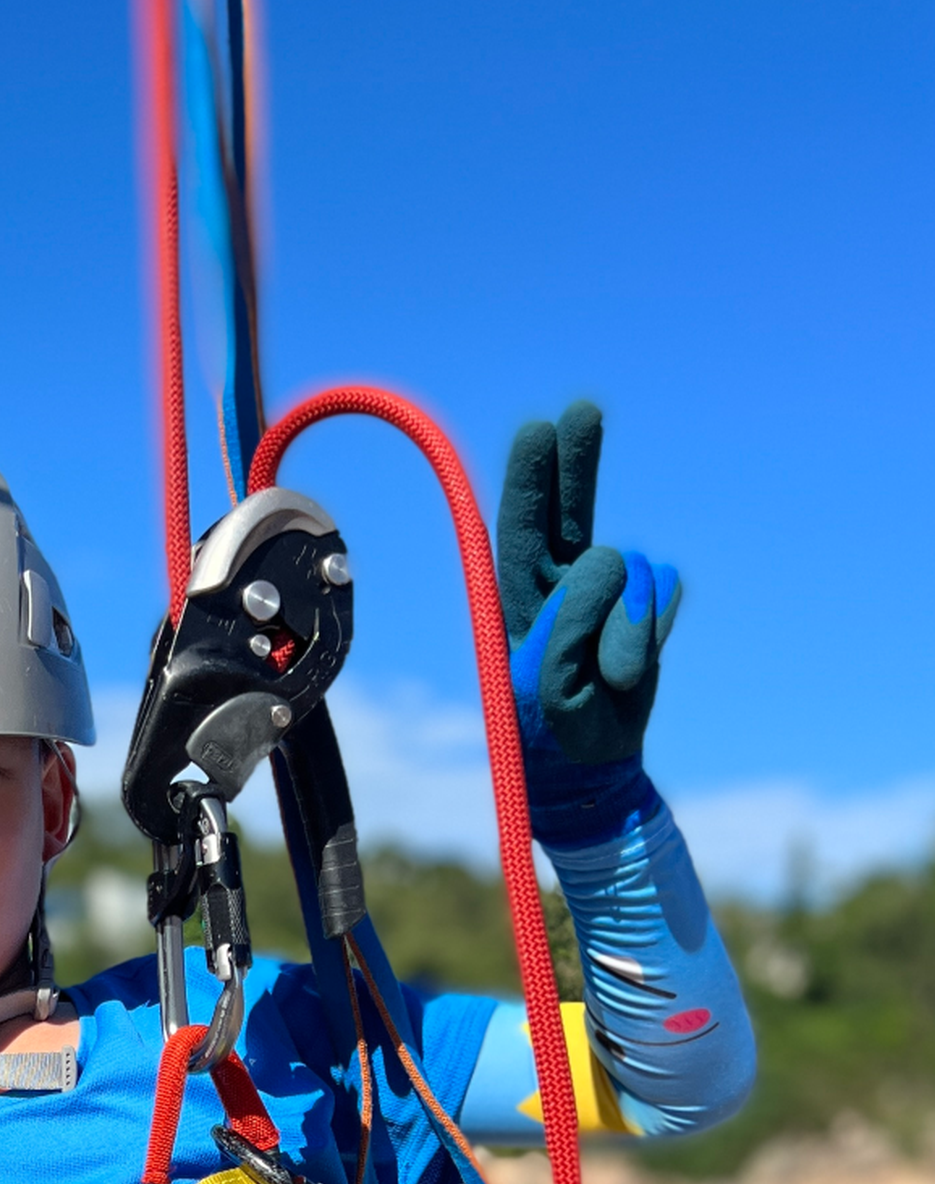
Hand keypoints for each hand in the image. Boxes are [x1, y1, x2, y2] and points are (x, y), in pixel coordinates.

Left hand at [496, 400, 680, 838]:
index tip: (539, 431)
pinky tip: (633, 666)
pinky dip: (654, 627)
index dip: (532, 482)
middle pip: (568, 513)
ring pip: (631, 568)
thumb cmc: (551, 738)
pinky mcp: (646, 604)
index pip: (521, 533)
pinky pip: (665, 589)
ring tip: (611, 680)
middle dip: (575, 463)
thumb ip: (568, 627)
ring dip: (628, 626)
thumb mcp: (544, 691)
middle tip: (582, 411)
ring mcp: (609, 594)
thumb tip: (612, 562)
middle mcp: (560, 586)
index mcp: (517, 602)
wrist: (593, 772)